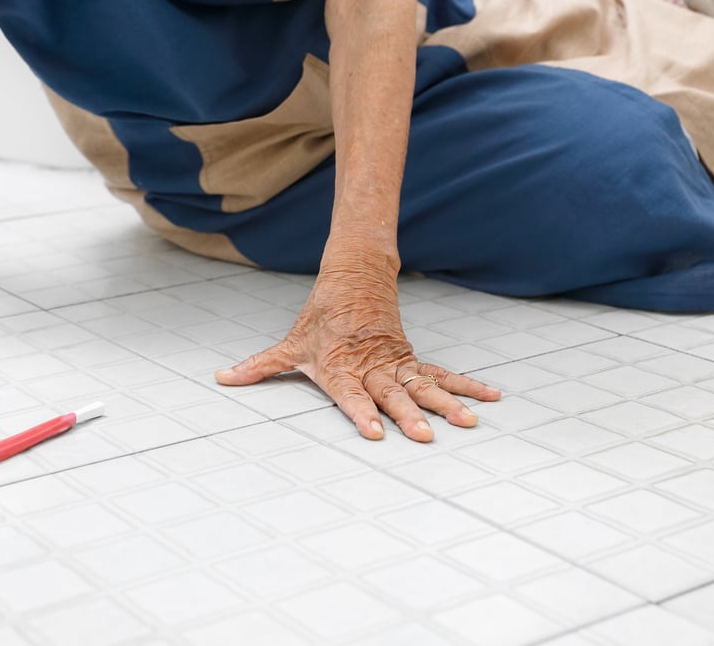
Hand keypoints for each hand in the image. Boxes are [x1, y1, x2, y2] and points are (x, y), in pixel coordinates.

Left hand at [215, 267, 500, 441]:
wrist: (353, 277)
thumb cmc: (320, 318)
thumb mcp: (290, 344)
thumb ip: (260, 366)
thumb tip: (222, 378)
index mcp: (341, 367)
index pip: (351, 395)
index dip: (361, 413)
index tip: (373, 432)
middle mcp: (372, 368)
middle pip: (393, 395)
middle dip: (409, 416)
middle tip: (425, 436)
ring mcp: (396, 363)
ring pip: (423, 386)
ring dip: (447, 404)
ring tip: (468, 422)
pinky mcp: (412, 359)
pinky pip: (443, 375)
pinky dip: (467, 386)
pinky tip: (490, 398)